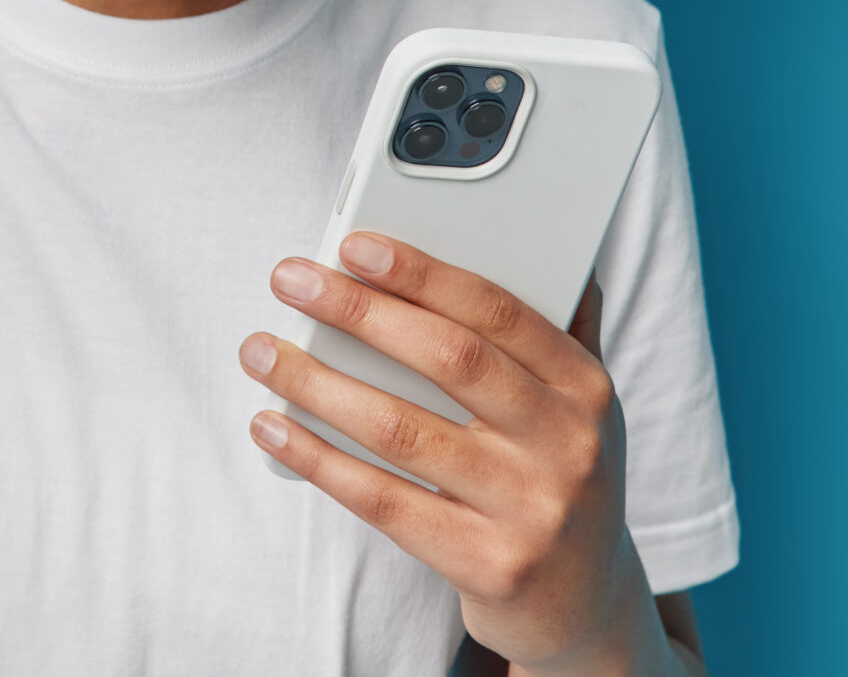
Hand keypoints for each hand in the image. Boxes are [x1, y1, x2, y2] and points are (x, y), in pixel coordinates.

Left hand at [239, 237, 671, 676]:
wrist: (585, 603)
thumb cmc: (557, 478)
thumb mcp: (575, 406)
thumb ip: (556, 330)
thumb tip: (540, 244)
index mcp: (585, 387)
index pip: (496, 310)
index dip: (422, 272)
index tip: (353, 244)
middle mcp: (568, 445)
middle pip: (450, 360)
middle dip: (359, 312)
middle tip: (290, 280)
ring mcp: (531, 510)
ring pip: (403, 431)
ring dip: (318, 384)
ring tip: (261, 351)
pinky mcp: (489, 564)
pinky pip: (384, 501)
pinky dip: (318, 459)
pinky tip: (272, 427)